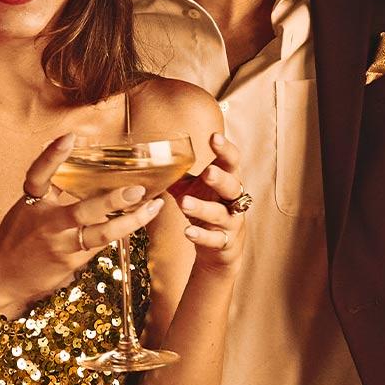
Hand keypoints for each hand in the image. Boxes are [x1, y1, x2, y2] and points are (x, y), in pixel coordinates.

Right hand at [0, 134, 166, 310]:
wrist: (0, 274)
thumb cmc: (18, 236)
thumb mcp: (29, 208)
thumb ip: (54, 193)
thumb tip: (88, 177)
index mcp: (31, 202)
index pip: (39, 175)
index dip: (52, 156)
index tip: (69, 137)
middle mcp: (46, 223)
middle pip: (81, 211)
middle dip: (111, 200)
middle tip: (136, 190)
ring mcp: (59, 245)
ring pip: (100, 234)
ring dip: (129, 222)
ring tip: (152, 208)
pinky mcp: (69, 262)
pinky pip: (98, 246)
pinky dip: (117, 233)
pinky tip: (135, 222)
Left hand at [170, 132, 247, 275]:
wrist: (219, 247)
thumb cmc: (206, 207)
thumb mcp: (192, 188)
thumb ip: (178, 173)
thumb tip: (151, 154)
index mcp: (227, 180)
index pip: (231, 161)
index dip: (225, 149)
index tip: (214, 137)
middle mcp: (232, 199)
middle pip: (232, 186)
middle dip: (220, 179)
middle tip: (208, 172)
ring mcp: (230, 221)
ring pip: (219, 213)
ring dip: (202, 208)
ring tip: (184, 203)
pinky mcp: (224, 242)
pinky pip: (214, 239)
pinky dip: (201, 236)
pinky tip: (188, 232)